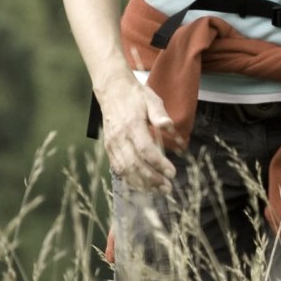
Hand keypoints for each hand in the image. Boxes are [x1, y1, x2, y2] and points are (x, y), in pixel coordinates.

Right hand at [98, 75, 177, 193]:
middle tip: (167, 187)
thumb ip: (160, 114)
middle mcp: (119, 137)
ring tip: (158, 190)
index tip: (172, 172)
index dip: (158, 164)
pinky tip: (143, 185)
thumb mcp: (151, 99)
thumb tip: (170, 126)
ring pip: (125, 170)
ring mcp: (112, 144)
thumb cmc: (135, 95)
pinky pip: (118, 168)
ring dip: (142, 183)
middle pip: (134, 164)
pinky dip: (130, 179)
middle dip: (152, 179)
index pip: (145, 150)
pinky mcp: (109, 148)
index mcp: (132, 125)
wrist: (111, 90)